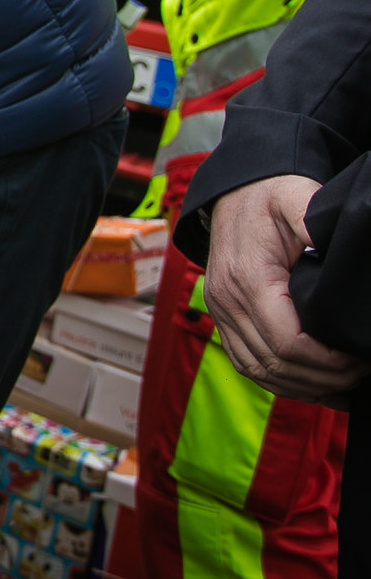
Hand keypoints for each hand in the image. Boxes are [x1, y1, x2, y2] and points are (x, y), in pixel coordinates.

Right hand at [203, 175, 369, 404]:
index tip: (358, 358)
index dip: (327, 362)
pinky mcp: (224, 317)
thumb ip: (314, 222)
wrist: (234, 192)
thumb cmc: (268, 195)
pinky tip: (310, 383)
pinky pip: (247, 364)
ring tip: (341, 382)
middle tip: (360, 372)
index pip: (287, 343)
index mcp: (248, 278)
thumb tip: (335, 250)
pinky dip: (279, 381)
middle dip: (323, 379)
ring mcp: (221, 312)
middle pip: (275, 365)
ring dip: (302, 386)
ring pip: (260, 372)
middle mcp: (227, 301)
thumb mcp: (296, 198)